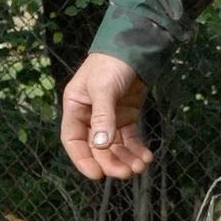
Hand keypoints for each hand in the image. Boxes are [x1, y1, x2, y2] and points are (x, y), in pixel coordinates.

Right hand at [60, 53, 153, 181]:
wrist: (135, 45)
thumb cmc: (111, 63)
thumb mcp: (103, 88)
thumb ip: (102, 117)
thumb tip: (101, 146)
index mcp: (75, 107)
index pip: (74, 140)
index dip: (83, 159)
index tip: (97, 175)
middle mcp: (90, 115)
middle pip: (98, 148)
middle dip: (111, 162)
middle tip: (127, 173)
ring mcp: (110, 117)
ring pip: (115, 146)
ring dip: (126, 158)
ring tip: (140, 166)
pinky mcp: (127, 115)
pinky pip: (130, 138)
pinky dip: (137, 149)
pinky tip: (146, 156)